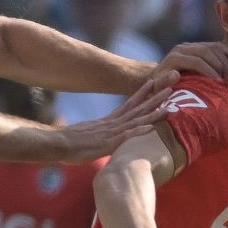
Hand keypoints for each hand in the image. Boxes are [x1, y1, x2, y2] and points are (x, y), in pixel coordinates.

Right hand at [48, 80, 171, 162]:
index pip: (129, 105)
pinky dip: (139, 132)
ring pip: (136, 120)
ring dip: (153, 112)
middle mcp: (113, 124)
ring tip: (169, 105)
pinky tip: (151, 128)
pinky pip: (126, 137)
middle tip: (171, 86)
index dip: (143, 94)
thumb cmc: (69, 144)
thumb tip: (103, 137)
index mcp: (109, 122)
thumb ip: (99, 135)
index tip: (154, 82)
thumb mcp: (89, 137)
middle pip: (138, 108)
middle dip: (155, 98)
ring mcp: (111, 133)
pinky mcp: (107, 144)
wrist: (56, 145)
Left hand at [152, 41, 227, 84]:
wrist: (158, 79)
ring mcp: (191, 45)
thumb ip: (164, 82)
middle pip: (207, 52)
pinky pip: (216, 46)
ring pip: (213, 47)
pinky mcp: (198, 46)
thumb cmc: (159, 88)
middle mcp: (182, 48)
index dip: (209, 71)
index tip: (219, 84)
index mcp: (174, 58)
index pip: (196, 61)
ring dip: (225, 61)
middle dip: (220, 66)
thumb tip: (176, 75)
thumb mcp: (158, 88)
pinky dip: (227, 53)